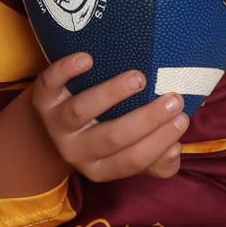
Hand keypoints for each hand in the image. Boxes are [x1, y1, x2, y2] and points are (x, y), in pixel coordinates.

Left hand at [32, 54, 187, 180]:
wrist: (55, 120)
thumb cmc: (104, 133)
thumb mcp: (128, 154)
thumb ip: (157, 160)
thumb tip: (174, 150)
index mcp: (99, 167)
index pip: (131, 161)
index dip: (158, 143)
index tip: (183, 119)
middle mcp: (75, 150)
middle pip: (111, 138)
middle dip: (145, 119)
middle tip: (174, 99)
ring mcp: (56, 124)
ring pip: (80, 112)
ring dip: (111, 94)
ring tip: (139, 79)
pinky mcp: (42, 97)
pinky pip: (49, 84)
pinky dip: (66, 70)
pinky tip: (87, 59)